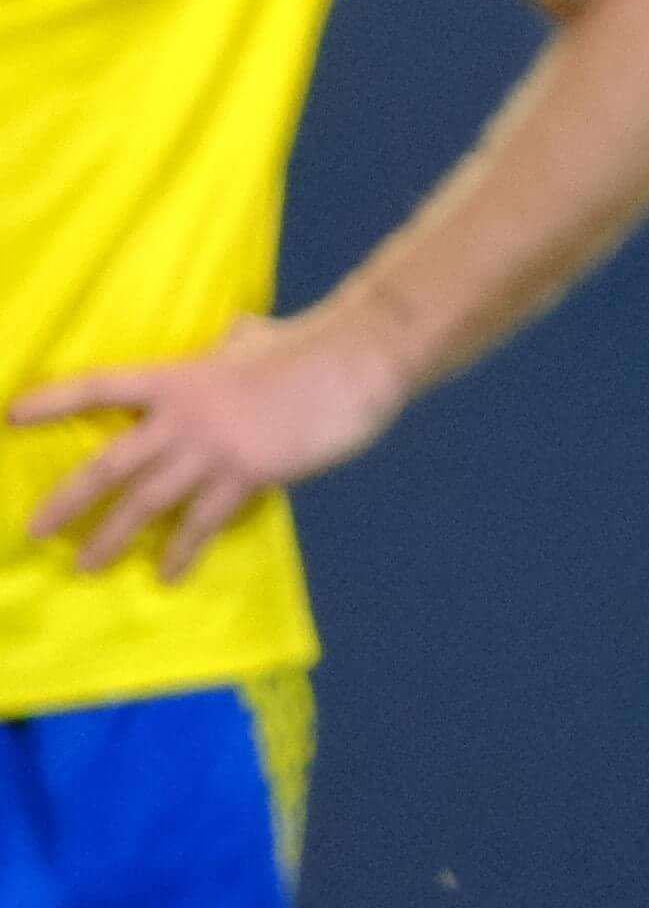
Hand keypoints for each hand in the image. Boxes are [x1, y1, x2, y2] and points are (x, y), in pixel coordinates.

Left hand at [15, 316, 407, 577]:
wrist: (354, 360)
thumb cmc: (310, 344)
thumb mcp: (256, 337)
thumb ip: (236, 343)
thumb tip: (241, 332)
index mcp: (178, 378)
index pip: (100, 387)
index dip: (54, 401)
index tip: (11, 416)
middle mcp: (181, 418)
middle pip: (108, 465)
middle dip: (67, 501)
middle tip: (35, 530)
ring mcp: (211, 450)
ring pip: (144, 503)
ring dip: (110, 538)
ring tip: (86, 566)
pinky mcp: (246, 476)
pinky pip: (201, 524)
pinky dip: (181, 552)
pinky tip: (166, 575)